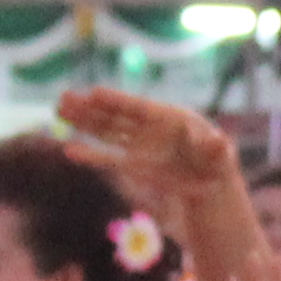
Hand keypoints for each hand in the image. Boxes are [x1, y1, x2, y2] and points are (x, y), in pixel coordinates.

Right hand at [53, 88, 240, 225]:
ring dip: (84, 123)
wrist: (212, 187)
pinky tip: (69, 150)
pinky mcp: (134, 167)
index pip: (138, 108)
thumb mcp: (221, 158)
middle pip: (115, 116)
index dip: (116, 101)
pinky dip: (91, 155)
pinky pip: (109, 159)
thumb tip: (218, 140)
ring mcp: (140, 146)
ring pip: (107, 133)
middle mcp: (150, 129)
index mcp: (169, 119)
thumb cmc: (218, 165)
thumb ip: (216, 149)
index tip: (95, 93)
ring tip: (59, 110)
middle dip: (90, 108)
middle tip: (63, 97)